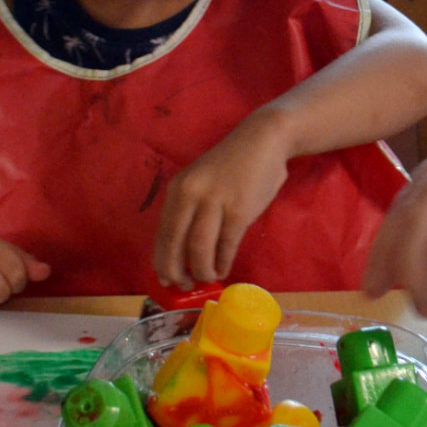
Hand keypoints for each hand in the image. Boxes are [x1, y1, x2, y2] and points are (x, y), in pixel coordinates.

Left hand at [152, 113, 292, 289]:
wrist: (263, 140)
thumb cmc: (232, 165)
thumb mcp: (200, 181)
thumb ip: (190, 209)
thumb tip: (182, 250)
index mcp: (178, 189)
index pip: (163, 233)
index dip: (162, 261)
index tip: (165, 278)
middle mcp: (191, 195)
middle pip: (176, 245)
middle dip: (177, 271)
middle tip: (185, 286)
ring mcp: (215, 202)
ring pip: (199, 249)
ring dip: (202, 270)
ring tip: (208, 278)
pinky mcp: (239, 210)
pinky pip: (226, 245)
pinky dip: (222, 262)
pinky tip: (223, 269)